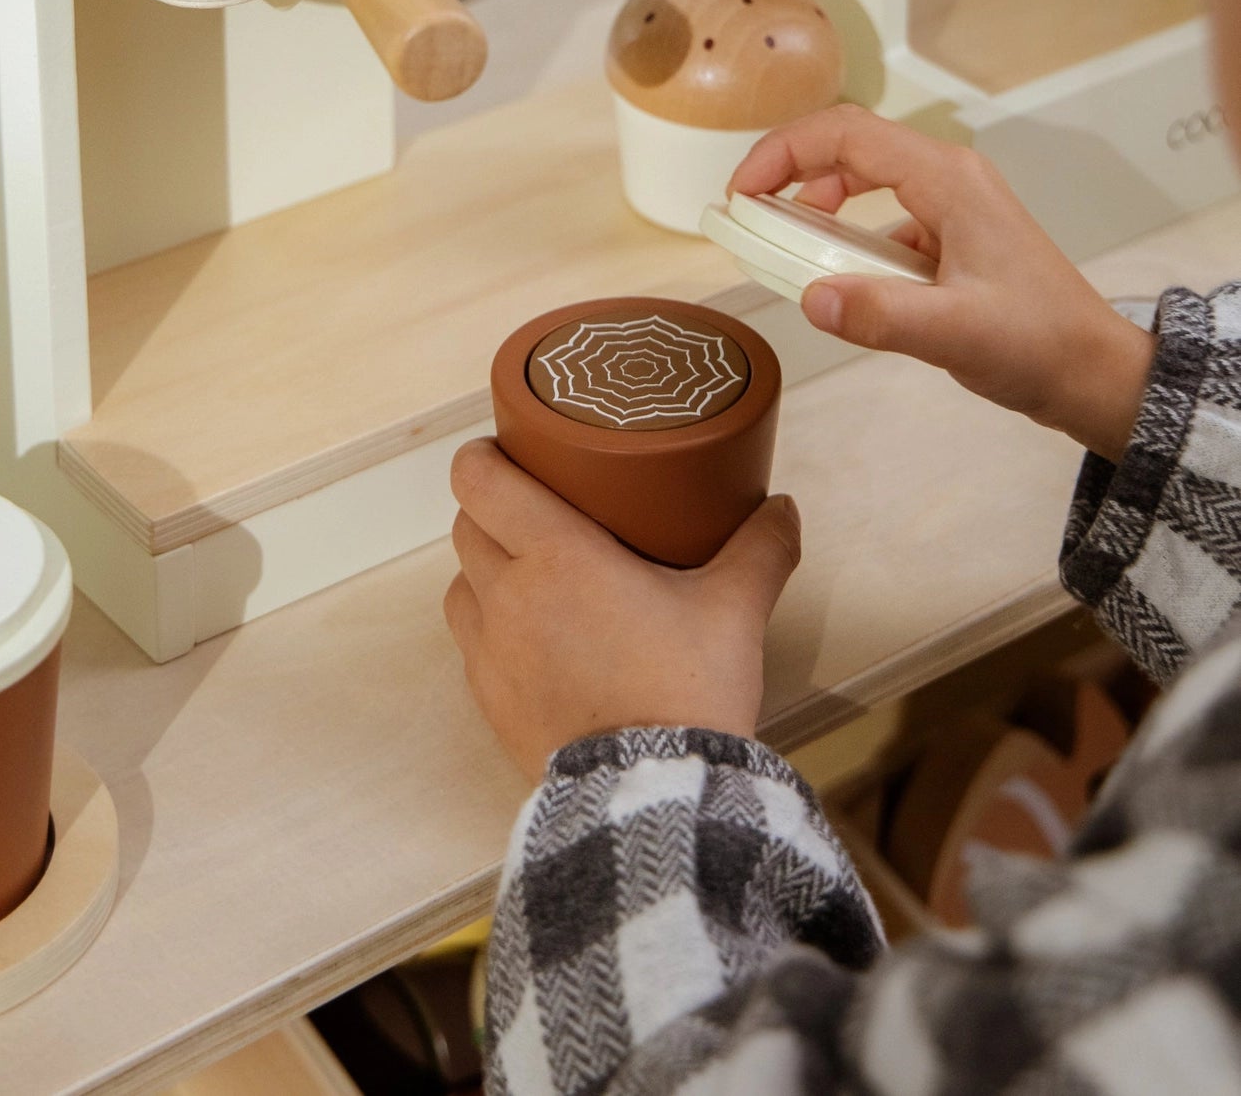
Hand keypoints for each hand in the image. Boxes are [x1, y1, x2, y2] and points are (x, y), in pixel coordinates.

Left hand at [444, 439, 800, 780]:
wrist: (652, 795)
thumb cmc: (685, 692)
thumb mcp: (734, 610)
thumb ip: (760, 549)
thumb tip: (782, 507)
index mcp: (556, 555)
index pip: (480, 481)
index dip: (481, 457)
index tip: (501, 448)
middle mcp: (508, 596)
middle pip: (467, 525)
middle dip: (492, 508)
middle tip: (536, 505)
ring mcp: (491, 653)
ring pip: (460, 585)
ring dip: (486, 569)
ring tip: (532, 572)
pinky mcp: (490, 702)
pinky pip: (472, 645)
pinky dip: (492, 628)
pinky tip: (537, 636)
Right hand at [729, 105, 1153, 462]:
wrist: (1095, 373)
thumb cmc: (1038, 345)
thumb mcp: (954, 333)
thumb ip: (880, 315)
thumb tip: (809, 298)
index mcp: (947, 180)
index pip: (846, 134)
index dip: (783, 153)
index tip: (742, 195)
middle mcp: (948, 179)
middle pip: (851, 146)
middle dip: (791, 173)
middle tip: (750, 218)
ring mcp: (953, 208)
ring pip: (866, 182)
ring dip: (819, 208)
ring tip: (788, 250)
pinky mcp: (953, 238)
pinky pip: (886, 221)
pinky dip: (850, 242)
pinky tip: (843, 284)